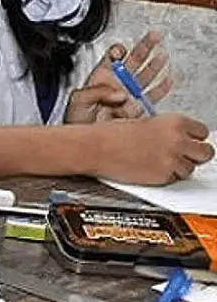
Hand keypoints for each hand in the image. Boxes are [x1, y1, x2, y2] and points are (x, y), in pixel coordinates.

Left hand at [66, 31, 171, 123]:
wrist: (86, 140)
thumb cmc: (75, 121)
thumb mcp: (78, 100)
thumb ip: (96, 92)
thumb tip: (121, 94)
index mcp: (100, 79)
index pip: (111, 59)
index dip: (117, 51)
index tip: (122, 49)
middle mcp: (115, 85)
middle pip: (133, 62)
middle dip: (144, 48)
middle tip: (154, 36)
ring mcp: (127, 96)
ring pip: (145, 76)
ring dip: (155, 65)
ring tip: (162, 54)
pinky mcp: (136, 110)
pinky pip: (151, 96)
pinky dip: (161, 88)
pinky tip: (168, 79)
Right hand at [92, 114, 213, 185]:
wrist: (95, 148)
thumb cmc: (111, 134)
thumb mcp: (144, 122)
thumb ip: (166, 130)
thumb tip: (179, 138)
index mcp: (174, 122)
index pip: (202, 132)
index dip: (193, 137)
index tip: (187, 140)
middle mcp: (177, 141)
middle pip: (206, 152)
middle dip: (196, 154)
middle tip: (183, 155)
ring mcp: (171, 160)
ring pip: (191, 168)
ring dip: (180, 167)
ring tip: (161, 162)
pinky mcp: (163, 176)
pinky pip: (174, 179)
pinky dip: (166, 176)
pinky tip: (152, 168)